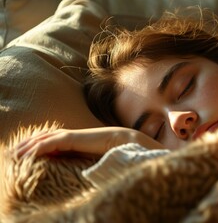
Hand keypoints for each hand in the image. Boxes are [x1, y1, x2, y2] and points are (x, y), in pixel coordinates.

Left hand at [15, 127, 164, 157]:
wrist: (123, 142)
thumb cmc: (110, 150)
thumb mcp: (89, 156)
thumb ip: (78, 158)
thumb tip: (68, 165)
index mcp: (73, 139)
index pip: (48, 140)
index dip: (34, 146)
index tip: (23, 155)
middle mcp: (69, 135)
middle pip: (41, 137)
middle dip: (25, 145)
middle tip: (12, 154)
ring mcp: (69, 135)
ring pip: (41, 139)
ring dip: (26, 147)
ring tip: (15, 155)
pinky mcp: (71, 138)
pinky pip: (49, 143)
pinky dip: (37, 148)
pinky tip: (28, 155)